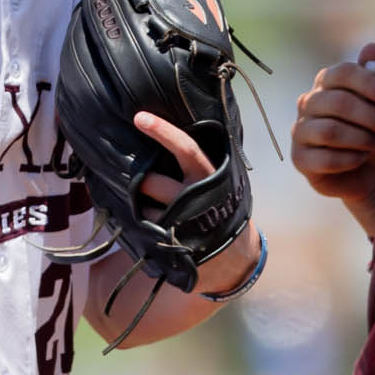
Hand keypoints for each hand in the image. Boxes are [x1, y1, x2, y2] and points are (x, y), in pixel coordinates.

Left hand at [132, 111, 258, 296]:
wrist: (235, 256)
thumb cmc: (221, 208)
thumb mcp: (221, 182)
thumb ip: (198, 164)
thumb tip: (167, 136)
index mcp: (208, 175)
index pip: (186, 148)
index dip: (162, 131)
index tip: (140, 118)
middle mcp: (196, 196)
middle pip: (152, 181)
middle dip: (139, 181)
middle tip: (139, 182)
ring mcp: (183, 221)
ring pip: (145, 208)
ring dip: (141, 207)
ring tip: (153, 210)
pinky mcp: (172, 241)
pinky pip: (145, 228)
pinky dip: (144, 225)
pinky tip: (155, 227)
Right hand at [291, 43, 374, 229]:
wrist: (371, 169)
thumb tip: (372, 48)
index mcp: (327, 83)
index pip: (342, 73)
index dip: (368, 83)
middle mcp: (309, 102)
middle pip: (337, 102)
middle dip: (370, 117)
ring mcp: (301, 130)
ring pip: (330, 131)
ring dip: (361, 139)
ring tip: (374, 144)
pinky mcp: (300, 158)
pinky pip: (325, 158)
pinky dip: (350, 160)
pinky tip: (360, 159)